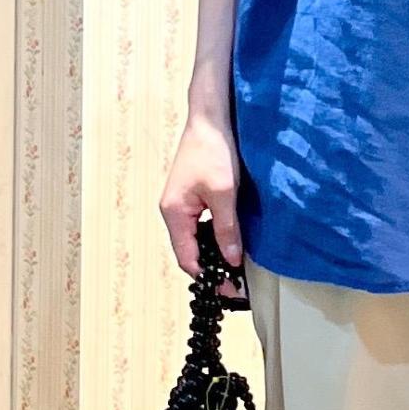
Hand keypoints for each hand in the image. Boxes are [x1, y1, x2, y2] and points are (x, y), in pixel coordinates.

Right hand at [159, 106, 248, 301]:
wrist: (210, 118)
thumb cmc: (212, 150)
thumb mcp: (224, 193)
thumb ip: (226, 229)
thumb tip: (231, 260)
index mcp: (174, 213)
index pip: (187, 259)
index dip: (208, 278)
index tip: (229, 290)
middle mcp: (173, 211)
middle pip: (190, 252)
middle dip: (211, 270)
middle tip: (235, 284)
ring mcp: (181, 204)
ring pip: (195, 240)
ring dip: (213, 254)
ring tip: (234, 268)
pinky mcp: (192, 196)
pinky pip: (200, 226)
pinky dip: (214, 237)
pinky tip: (230, 241)